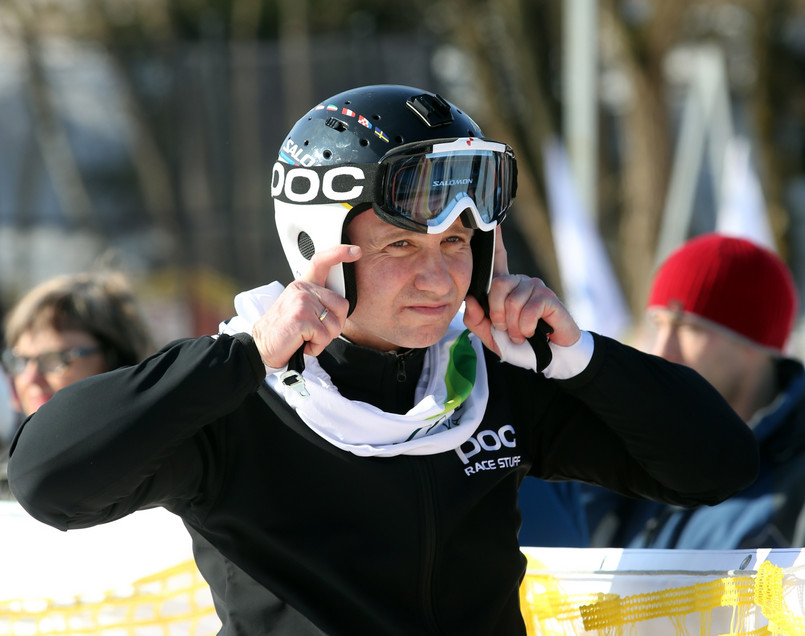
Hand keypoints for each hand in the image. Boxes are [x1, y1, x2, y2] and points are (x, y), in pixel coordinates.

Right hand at [251, 245, 360, 367]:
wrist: (261, 347)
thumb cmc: (285, 331)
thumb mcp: (300, 308)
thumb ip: (318, 301)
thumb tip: (341, 307)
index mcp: (302, 285)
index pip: (322, 262)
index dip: (339, 253)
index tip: (355, 251)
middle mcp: (302, 289)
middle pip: (342, 305)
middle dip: (334, 325)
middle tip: (315, 332)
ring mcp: (302, 302)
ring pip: (335, 324)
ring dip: (324, 339)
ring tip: (305, 337)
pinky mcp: (302, 318)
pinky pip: (324, 337)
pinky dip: (316, 347)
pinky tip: (301, 344)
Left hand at [464, 227, 579, 355]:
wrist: (548, 358)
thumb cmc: (520, 344)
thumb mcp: (492, 336)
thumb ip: (477, 320)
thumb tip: (470, 300)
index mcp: (504, 288)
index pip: (497, 259)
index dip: (494, 240)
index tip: (492, 220)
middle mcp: (519, 282)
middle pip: (498, 285)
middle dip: (497, 314)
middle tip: (506, 329)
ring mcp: (534, 287)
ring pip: (512, 300)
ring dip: (514, 326)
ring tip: (521, 334)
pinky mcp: (548, 296)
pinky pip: (529, 308)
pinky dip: (526, 327)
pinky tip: (532, 332)